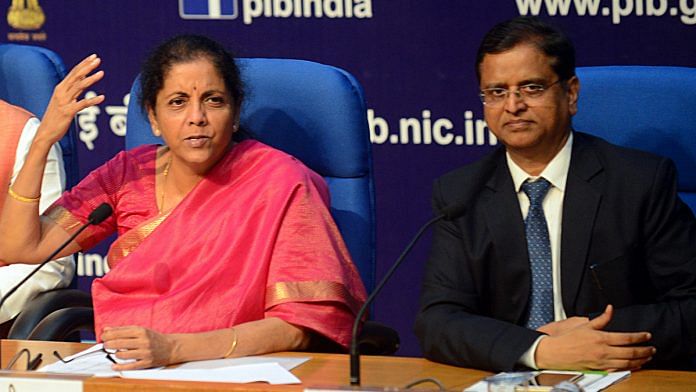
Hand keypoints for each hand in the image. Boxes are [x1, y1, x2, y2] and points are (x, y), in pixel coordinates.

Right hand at [36, 54, 104, 146]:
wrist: (45, 132)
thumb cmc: (56, 117)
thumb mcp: (63, 100)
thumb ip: (72, 91)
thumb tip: (83, 81)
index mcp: (60, 88)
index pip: (74, 73)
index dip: (84, 64)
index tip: (93, 57)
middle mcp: (61, 92)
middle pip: (76, 76)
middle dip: (87, 67)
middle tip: (98, 59)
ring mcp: (64, 102)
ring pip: (79, 87)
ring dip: (91, 79)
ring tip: (102, 73)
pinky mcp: (68, 112)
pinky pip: (82, 104)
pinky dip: (93, 100)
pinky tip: (102, 97)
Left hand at [101, 326, 177, 370]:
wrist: (171, 347)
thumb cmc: (154, 338)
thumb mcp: (140, 330)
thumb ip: (123, 330)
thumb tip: (107, 329)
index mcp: (141, 331)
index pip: (120, 332)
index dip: (108, 335)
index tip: (103, 336)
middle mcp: (143, 341)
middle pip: (119, 343)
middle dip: (108, 344)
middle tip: (105, 345)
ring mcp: (145, 352)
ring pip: (123, 354)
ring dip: (115, 354)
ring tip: (114, 352)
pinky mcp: (146, 362)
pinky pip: (130, 366)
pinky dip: (120, 367)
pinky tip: (114, 365)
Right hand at [535, 305, 654, 370]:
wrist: (556, 353)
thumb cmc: (568, 339)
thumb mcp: (585, 325)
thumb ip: (601, 318)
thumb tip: (610, 309)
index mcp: (601, 338)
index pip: (626, 338)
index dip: (639, 337)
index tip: (647, 336)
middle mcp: (603, 351)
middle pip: (630, 352)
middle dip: (644, 350)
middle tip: (652, 348)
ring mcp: (602, 362)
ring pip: (627, 362)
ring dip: (640, 360)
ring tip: (647, 357)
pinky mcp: (600, 369)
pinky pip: (619, 370)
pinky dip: (630, 368)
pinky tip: (635, 366)